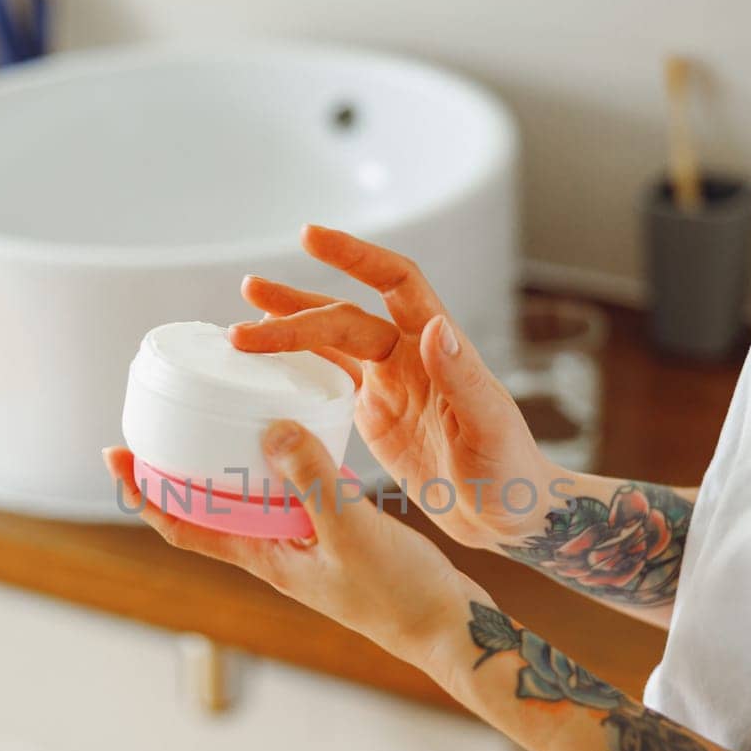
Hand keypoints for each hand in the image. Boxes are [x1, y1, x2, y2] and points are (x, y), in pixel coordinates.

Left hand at [102, 421, 488, 681]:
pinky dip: (280, 466)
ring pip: (249, 502)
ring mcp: (304, 547)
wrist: (450, 627)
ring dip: (224, 466)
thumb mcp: (352, 530)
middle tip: (156, 423)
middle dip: (176, 472)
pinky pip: (290, 496)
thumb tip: (271, 430)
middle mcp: (275, 553)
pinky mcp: (334, 537)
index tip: (114, 456)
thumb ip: (313, 480)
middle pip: (207, 512)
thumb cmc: (401, 595)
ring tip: (213, 419)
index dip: (145, 494)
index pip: (184, 527)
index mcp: (265, 559)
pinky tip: (293, 438)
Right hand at [231, 225, 565, 550]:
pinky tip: (263, 369)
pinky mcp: (374, 416)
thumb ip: (463, 379)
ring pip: (330, 344)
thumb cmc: (511, 472)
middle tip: (248, 302)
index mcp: (438, 349)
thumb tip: (434, 328)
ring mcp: (389, 385)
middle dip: (296, 308)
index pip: (395, 282)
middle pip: (344, 316)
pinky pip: (327, 382)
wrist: (508, 514)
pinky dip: (295, 370)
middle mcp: (409, 357)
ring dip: (288, 329)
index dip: (354, 256)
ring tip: (239, 322)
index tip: (309, 237)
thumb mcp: (490, 428)